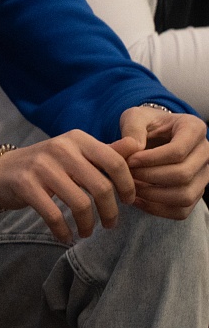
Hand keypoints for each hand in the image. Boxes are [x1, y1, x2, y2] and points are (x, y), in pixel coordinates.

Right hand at [0, 130, 137, 242]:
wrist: (1, 170)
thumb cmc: (46, 164)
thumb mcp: (75, 153)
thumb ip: (105, 152)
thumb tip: (136, 146)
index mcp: (77, 139)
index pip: (115, 161)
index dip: (127, 185)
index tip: (128, 201)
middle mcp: (60, 148)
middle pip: (101, 186)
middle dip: (110, 212)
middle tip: (110, 225)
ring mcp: (41, 166)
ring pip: (80, 203)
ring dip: (88, 225)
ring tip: (87, 232)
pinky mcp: (26, 184)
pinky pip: (54, 215)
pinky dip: (63, 231)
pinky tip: (65, 237)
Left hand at [119, 105, 208, 219]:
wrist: (153, 134)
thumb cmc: (144, 123)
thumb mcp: (135, 117)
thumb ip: (132, 128)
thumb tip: (133, 148)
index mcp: (194, 129)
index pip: (178, 151)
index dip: (151, 159)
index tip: (129, 161)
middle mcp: (205, 152)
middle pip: (183, 175)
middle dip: (149, 177)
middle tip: (126, 175)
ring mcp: (204, 175)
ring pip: (185, 196)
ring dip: (153, 195)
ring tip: (130, 186)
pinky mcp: (196, 192)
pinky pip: (181, 211)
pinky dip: (157, 209)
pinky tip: (137, 199)